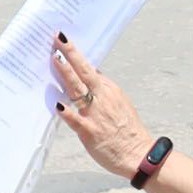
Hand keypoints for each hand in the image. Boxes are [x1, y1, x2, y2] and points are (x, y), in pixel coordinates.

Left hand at [49, 37, 155, 175]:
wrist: (138, 154)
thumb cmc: (128, 130)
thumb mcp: (120, 103)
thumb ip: (104, 90)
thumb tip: (92, 74)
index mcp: (110, 90)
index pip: (90, 68)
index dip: (76, 54)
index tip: (64, 41)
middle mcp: (103, 98)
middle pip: (84, 71)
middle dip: (70, 53)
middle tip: (57, 38)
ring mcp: (96, 114)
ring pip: (78, 90)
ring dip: (66, 73)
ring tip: (54, 59)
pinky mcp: (90, 131)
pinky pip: (76, 120)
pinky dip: (66, 112)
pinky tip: (56, 104)